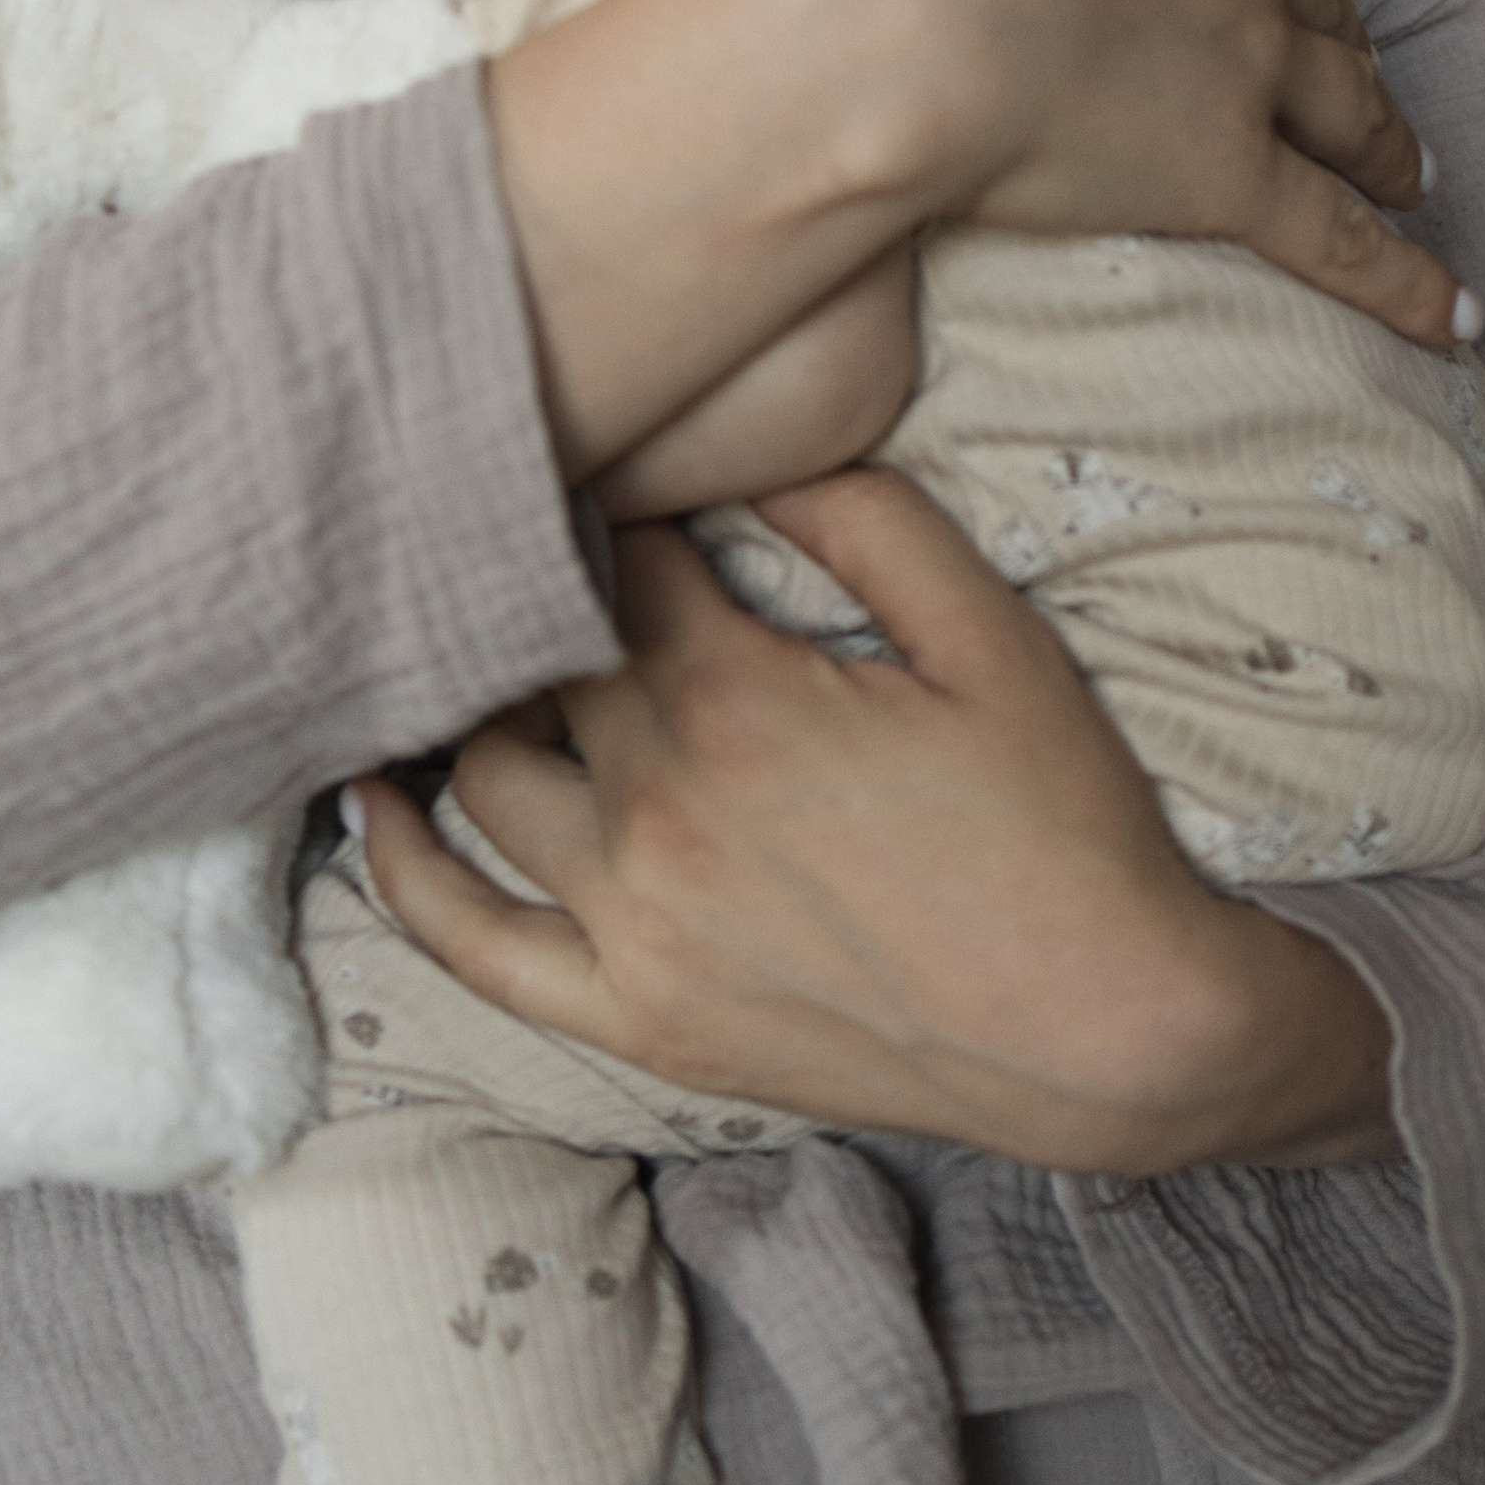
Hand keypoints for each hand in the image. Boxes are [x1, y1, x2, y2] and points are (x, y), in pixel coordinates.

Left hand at [356, 470, 1399, 1175]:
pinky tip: (375, 804)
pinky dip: (404, 871)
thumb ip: (865, 521)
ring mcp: (632, 925)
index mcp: (736, 698)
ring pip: (481, 777)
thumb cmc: (1065, 825)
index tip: (613, 476)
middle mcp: (656, 808)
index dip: (610, 506)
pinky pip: (470, 942)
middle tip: (548, 552)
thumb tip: (751, 452)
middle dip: (539, 593)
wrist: (1109, 1033)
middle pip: (533, 658)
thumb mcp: (991, 635)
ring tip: (487, 653)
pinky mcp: (635, 1017)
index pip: (609, 557)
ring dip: (473, 704)